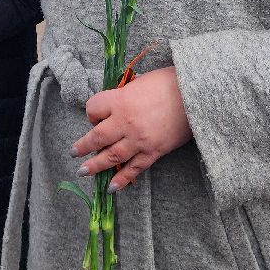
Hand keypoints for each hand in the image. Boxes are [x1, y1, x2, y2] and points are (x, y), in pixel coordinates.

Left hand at [72, 67, 191, 191]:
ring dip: (95, 166)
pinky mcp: (154, 152)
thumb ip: (125, 95)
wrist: (195, 94)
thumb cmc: (169, 82)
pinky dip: (123, 179)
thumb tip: (116, 104)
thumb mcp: (140, 82)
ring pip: (111, 156)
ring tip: (83, 172)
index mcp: (120, 101)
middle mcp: (125, 122)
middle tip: (74, 152)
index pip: (93, 109)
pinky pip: (134, 169)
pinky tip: (113, 187)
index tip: (96, 115)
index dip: (92, 112)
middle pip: (97, 137)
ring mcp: (139, 140)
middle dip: (83, 146)